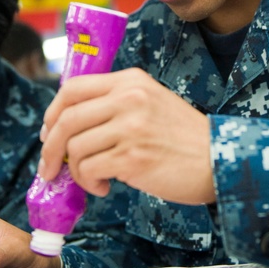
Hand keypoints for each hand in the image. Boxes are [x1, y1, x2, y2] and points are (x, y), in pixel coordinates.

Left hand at [40, 67, 214, 204]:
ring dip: (75, 170)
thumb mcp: (152, 103)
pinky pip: (89, 169)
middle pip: (66, 118)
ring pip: (74, 147)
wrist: (219, 159)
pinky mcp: (133, 156)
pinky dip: (90, 183)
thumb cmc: (184, 138)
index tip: (49, 133)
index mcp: (131, 81)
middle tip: (50, 168)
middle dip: (50, 148)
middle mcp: (129, 98)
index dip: (52, 113)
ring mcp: (130, 126)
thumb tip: (69, 126)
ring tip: (94, 179)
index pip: (73, 88)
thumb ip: (116, 104)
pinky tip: (106, 187)